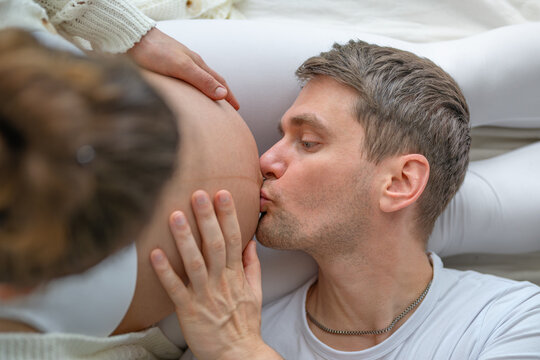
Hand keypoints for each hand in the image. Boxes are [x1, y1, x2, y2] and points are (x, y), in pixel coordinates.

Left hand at [128, 28, 239, 109]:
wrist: (132, 38)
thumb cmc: (155, 52)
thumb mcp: (181, 68)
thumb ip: (201, 80)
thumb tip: (223, 94)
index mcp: (197, 64)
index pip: (219, 82)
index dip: (229, 96)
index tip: (237, 108)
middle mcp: (191, 63)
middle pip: (212, 80)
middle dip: (222, 93)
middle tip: (228, 107)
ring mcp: (179, 64)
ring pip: (200, 79)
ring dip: (208, 91)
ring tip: (210, 102)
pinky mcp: (167, 65)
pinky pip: (187, 79)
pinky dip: (194, 88)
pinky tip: (187, 92)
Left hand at [150, 190, 281, 359]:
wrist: (238, 354)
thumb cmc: (244, 322)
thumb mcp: (255, 291)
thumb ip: (251, 264)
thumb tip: (249, 241)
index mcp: (236, 275)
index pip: (233, 239)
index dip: (227, 216)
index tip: (222, 194)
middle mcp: (221, 281)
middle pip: (214, 245)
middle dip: (207, 218)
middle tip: (198, 194)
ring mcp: (204, 295)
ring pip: (194, 262)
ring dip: (185, 238)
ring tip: (176, 215)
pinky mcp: (188, 311)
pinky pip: (175, 289)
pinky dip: (165, 271)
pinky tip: (155, 254)